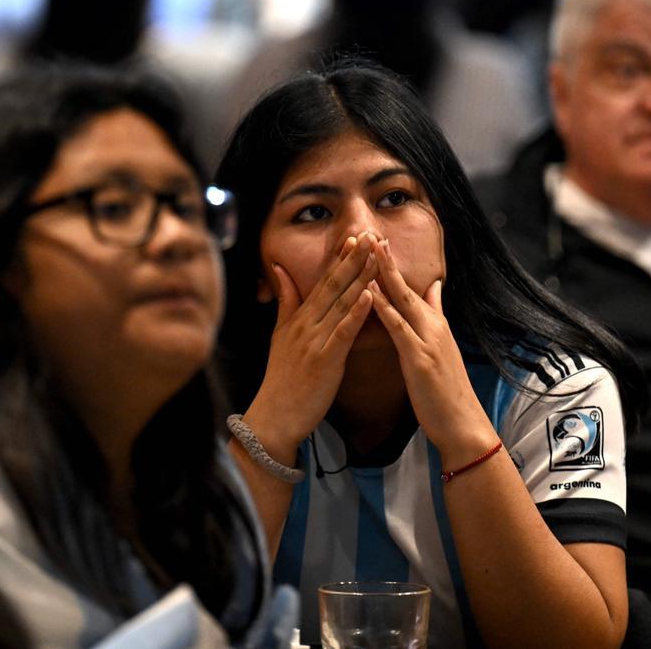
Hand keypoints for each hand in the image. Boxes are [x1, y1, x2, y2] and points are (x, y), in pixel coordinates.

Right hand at [244, 232, 378, 461]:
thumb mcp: (279, 335)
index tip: (356, 237)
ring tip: (376, 255)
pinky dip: (357, 312)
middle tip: (371, 234)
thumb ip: (285, 302)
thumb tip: (280, 270)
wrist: (275, 416)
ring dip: (360, 277)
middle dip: (354, 259)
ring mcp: (315, 340)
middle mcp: (306, 323)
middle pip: (333, 285)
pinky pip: (343, 331)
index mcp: (299, 318)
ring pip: (341, 303)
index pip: (323, 281)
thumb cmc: (282, 379)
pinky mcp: (325, 359)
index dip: (340, 258)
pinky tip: (371, 295)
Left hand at [367, 238, 498, 464]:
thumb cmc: (447, 393)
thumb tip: (434, 289)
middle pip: (407, 287)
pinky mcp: (420, 357)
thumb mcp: (443, 349)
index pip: (414, 289)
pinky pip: (399, 328)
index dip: (396, 266)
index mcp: (436, 326)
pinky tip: (370, 294)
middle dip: (387, 260)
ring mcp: (428, 340)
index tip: (380, 241)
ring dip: (384, 275)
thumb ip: (436, 317)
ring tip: (368, 251)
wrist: (463, 424)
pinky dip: (384, 308)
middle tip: (371, 233)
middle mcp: (434, 327)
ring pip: (402, 301)